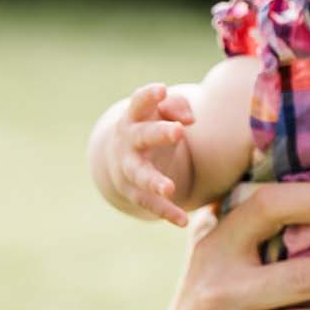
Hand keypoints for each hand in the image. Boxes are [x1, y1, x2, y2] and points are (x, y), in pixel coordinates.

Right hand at [99, 83, 195, 226]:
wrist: (120, 157)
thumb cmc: (149, 125)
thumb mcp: (160, 112)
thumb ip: (176, 107)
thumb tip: (189, 120)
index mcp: (133, 117)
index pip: (138, 102)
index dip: (148, 96)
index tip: (161, 89)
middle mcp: (128, 141)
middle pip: (142, 135)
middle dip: (158, 133)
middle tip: (177, 131)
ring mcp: (128, 167)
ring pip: (139, 174)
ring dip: (154, 181)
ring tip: (170, 188)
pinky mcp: (134, 191)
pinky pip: (150, 203)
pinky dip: (166, 212)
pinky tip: (183, 221)